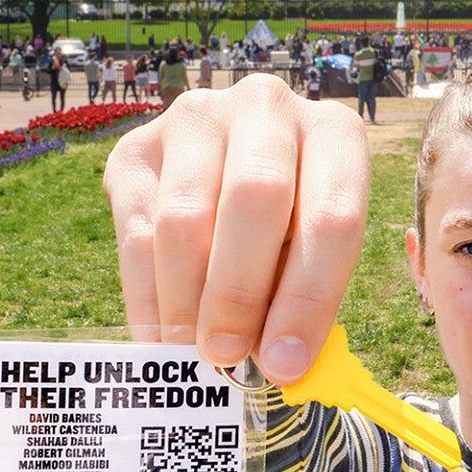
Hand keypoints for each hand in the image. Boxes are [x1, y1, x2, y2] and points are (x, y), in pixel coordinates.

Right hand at [103, 74, 369, 382]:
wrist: (228, 169)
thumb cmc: (291, 227)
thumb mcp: (315, 250)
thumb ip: (304, 295)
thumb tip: (277, 364)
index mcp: (335, 132)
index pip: (332, 216)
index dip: (309, 297)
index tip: (286, 363)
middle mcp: (266, 107)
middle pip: (255, 199)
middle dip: (239, 292)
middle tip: (227, 356)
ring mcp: (196, 117)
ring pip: (185, 216)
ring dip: (187, 298)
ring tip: (193, 352)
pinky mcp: (136, 147)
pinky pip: (135, 229)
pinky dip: (146, 295)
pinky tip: (159, 337)